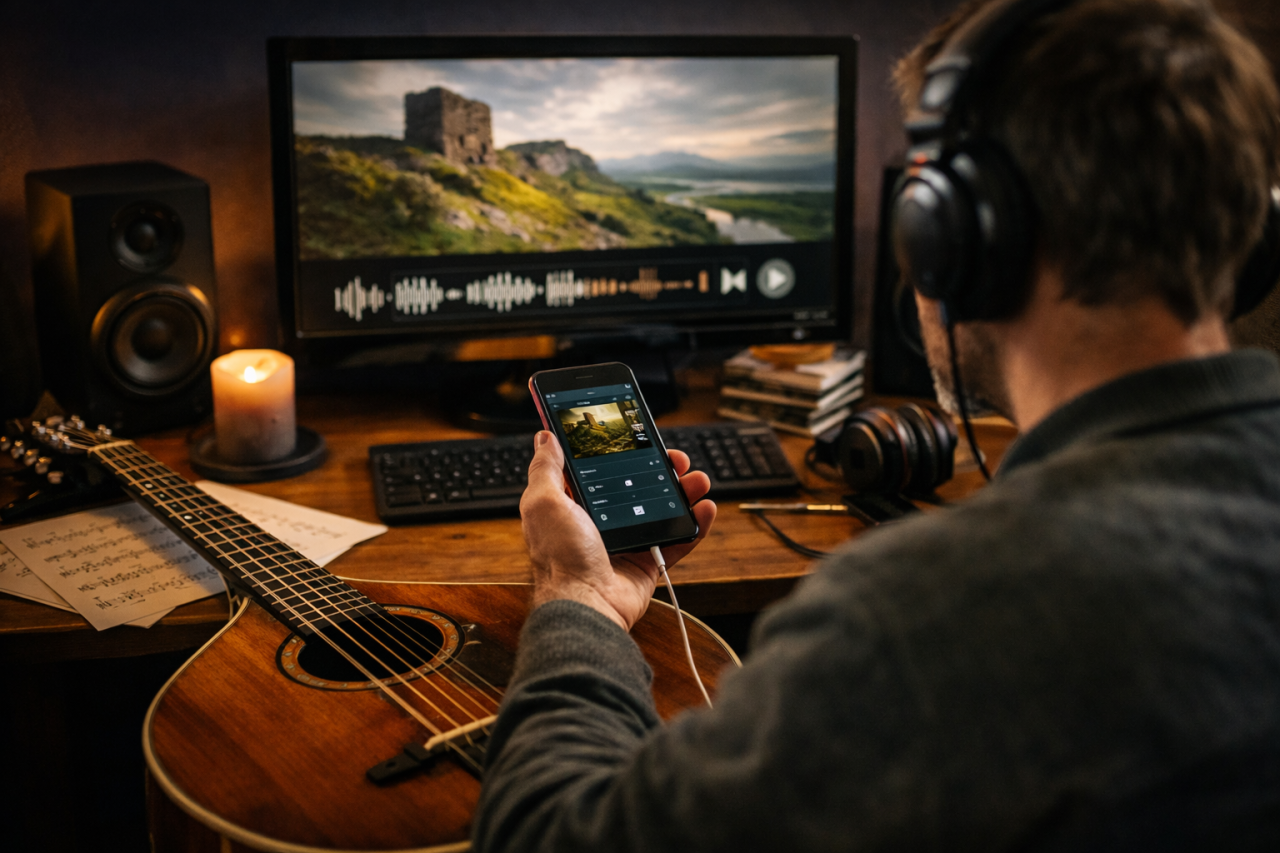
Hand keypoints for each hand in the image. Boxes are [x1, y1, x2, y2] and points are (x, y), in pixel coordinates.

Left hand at [519, 431, 716, 631]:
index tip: (641, 439)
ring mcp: (628, 542)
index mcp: (577, 506)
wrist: (584, 603)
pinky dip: (695, 525)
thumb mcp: (544, 503)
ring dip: (684, 492)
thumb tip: (546, 438)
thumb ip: (546, 468)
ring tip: (697, 480)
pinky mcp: (648, 562)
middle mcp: (603, 523)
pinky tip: (704, 509)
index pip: (604, 471)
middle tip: (676, 459)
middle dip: (662, 470)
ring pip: (663, 510)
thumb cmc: (560, 557)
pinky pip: (677, 541)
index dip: (624, 454)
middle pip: (640, 487)